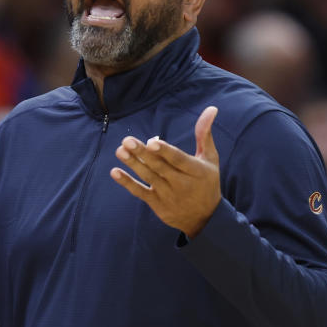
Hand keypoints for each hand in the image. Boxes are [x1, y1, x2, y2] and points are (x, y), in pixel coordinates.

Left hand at [110, 106, 219, 238]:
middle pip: (159, 167)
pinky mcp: (158, 205)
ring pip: (148, 178)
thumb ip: (204, 134)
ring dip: (133, 164)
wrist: (205, 218)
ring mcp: (168, 195)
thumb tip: (211, 108)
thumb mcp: (210, 159)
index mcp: (196, 171)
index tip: (151, 141)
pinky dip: (127, 183)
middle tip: (127, 140)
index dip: (165, 151)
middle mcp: (182, 184)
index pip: (178, 159)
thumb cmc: (207, 182)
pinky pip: (140, 193)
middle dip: (142, 154)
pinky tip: (115, 172)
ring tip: (120, 151)